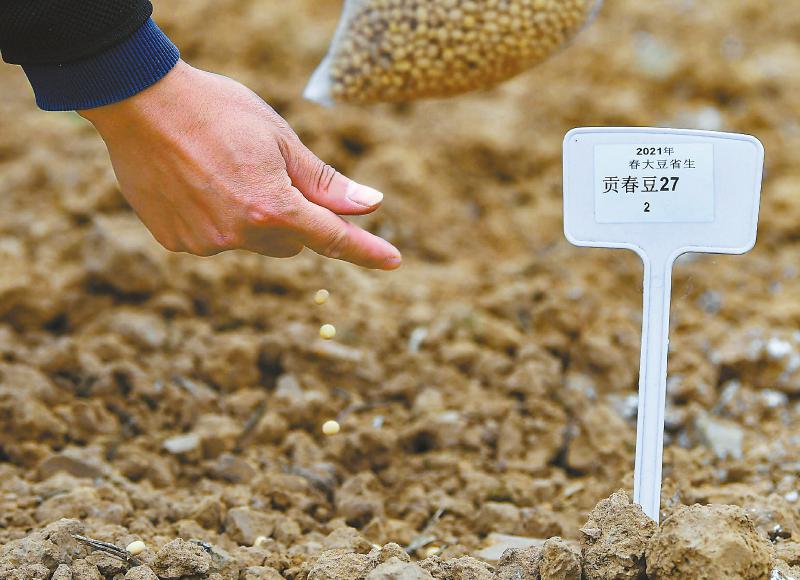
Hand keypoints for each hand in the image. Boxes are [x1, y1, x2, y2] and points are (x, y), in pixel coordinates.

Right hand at [78, 60, 400, 269]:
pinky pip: (213, 239)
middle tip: (266, 176)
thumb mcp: (281, 139)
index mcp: (273, 207)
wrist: (140, 102)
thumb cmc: (219, 111)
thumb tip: (371, 206)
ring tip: (222, 172)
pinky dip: (215, 218)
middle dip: (289, 218)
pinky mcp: (176, 242)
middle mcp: (240, 234)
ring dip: (250, 218)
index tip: (393, 261)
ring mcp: (205, 242)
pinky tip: (196, 184)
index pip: (333, 238)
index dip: (366, 250)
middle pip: (288, 241)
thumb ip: (326, 183)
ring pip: (250, 241)